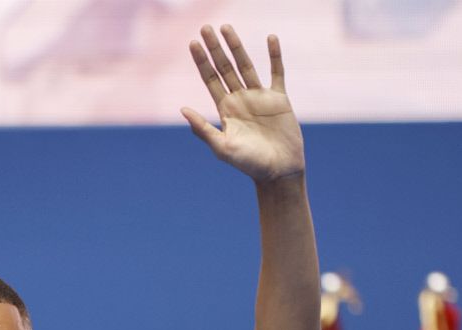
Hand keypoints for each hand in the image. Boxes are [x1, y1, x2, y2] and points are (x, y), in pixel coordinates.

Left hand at [181, 26, 303, 182]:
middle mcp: (240, 99)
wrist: (279, 171)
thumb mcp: (222, 147)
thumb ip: (203, 129)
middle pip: (225, 67)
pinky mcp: (279, 99)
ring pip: (246, 65)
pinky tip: (270, 38)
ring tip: (227, 27)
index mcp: (225, 109)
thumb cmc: (249, 164)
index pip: (210, 79)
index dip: (202, 61)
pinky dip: (274, 55)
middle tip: (205, 27)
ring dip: (237, 46)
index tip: (192, 43)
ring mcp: (260, 97)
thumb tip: (182, 109)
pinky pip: (277, 72)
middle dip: (215, 48)